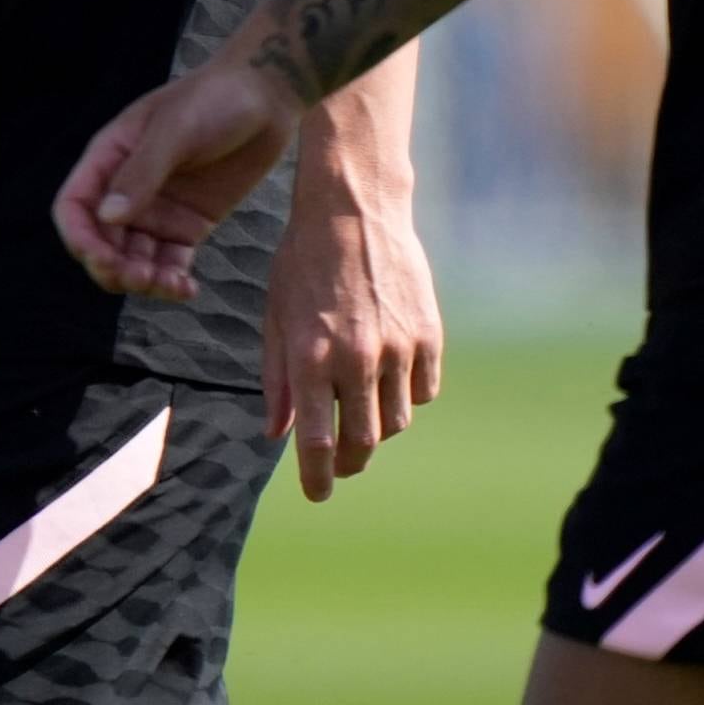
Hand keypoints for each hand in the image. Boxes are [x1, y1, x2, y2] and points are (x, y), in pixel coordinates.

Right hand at [55, 52, 305, 302]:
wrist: (267, 97)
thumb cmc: (215, 99)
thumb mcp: (175, 129)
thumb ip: (142, 173)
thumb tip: (107, 217)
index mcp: (109, 159)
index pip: (75, 207)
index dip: (79, 237)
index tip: (102, 259)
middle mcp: (126, 189)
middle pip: (100, 242)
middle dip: (112, 267)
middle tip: (140, 278)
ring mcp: (157, 210)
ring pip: (133, 260)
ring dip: (142, 280)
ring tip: (170, 285)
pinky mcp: (189, 225)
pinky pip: (170, 263)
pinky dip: (172, 282)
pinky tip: (187, 289)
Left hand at [261, 135, 445, 501]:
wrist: (354, 209)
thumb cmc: (302, 262)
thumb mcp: (275, 317)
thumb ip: (277, 379)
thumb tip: (276, 434)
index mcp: (310, 358)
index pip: (316, 443)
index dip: (317, 478)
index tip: (317, 495)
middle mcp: (356, 360)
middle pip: (362, 443)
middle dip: (350, 463)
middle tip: (342, 465)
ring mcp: (397, 348)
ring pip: (396, 422)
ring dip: (377, 428)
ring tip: (361, 412)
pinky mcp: (428, 335)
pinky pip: (424, 391)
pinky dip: (407, 396)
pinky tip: (390, 379)